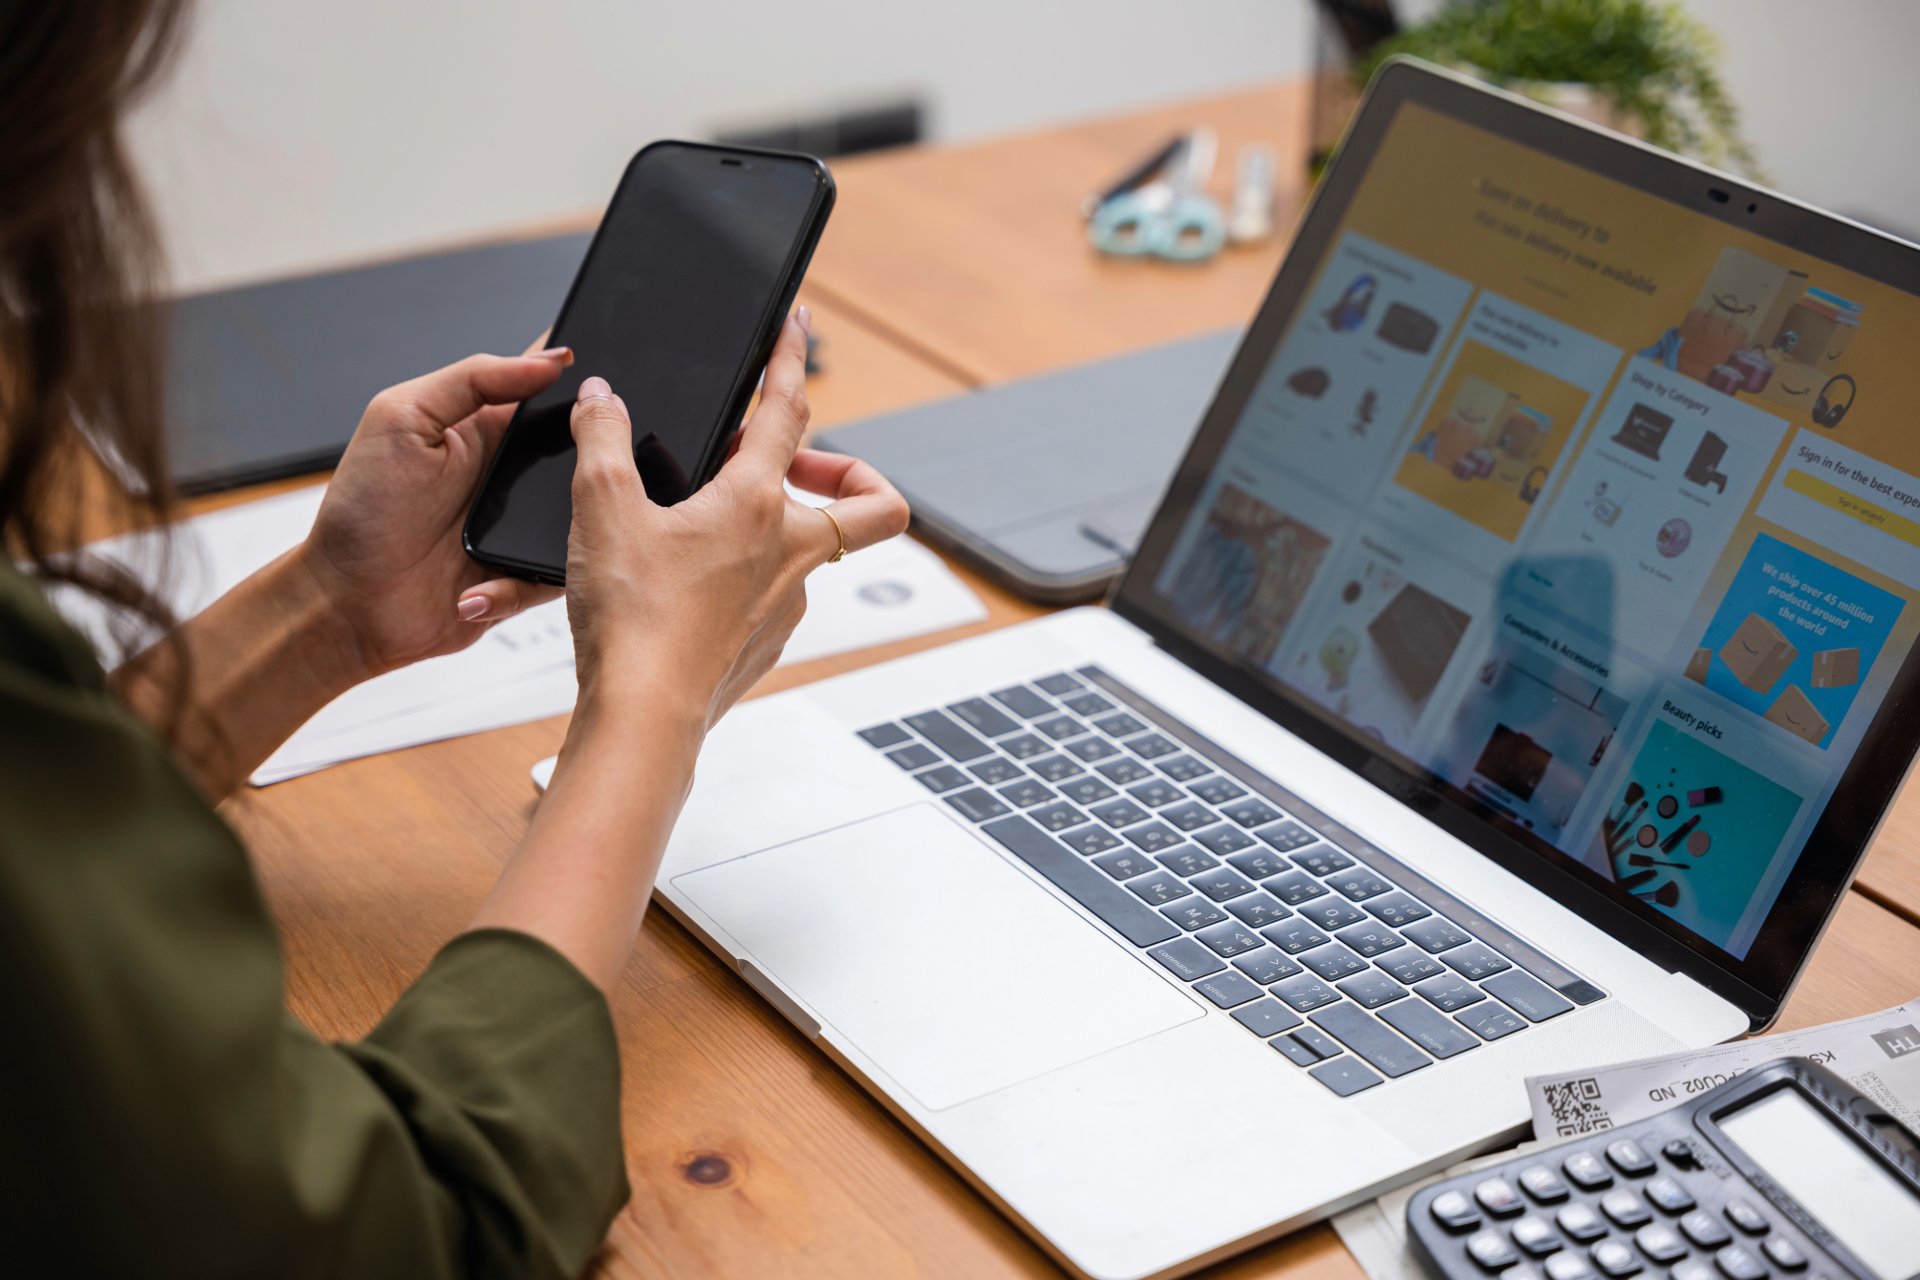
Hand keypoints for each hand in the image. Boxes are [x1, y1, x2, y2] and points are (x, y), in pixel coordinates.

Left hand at [294, 345, 571, 679]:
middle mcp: (510, 476)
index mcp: (486, 429)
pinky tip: (484, 581)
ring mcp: (522, 528)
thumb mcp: (401, 418)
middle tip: (596, 453)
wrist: (348, 605)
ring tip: (523, 532)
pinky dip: (533, 577)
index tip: (604, 370)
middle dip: (598, 450)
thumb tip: (547, 359)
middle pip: (585, 452)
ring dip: (575, 520)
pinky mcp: (528, 575)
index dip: (581, 377)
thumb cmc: (361, 513)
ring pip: (586, 513)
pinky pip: (560, 571)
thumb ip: (472, 379)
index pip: (547, 388)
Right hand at [563, 306, 907, 731]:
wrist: (643, 719)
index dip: (791, 359)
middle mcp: (790, 552)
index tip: (796, 325)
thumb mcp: (599, 509)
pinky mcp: (768, 644)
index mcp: (755, 504)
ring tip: (715, 520)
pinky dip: (753, 575)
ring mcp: (787, 604)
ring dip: (782, 523)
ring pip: (815, 550)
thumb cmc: (632, 621)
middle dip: (848, 468)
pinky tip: (694, 581)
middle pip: (870, 499)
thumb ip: (601, 439)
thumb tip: (601, 396)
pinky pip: (779, 595)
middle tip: (796, 461)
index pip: (791, 409)